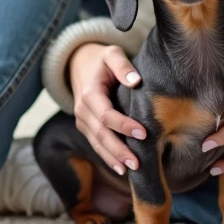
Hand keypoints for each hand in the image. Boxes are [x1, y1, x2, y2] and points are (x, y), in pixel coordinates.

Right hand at [67, 42, 146, 175]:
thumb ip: (122, 66)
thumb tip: (136, 81)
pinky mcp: (85, 127)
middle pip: (101, 134)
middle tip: (137, 163)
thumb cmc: (102, 60)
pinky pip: (96, 145)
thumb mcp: (112, 54)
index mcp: (90, 92)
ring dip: (113, 158)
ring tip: (131, 170)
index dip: (124, 125)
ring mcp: (82, 121)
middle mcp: (82, 109)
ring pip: (97, 143)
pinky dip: (107, 158)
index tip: (143, 133)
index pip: (106, 114)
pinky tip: (121, 169)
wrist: (79, 64)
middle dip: (119, 150)